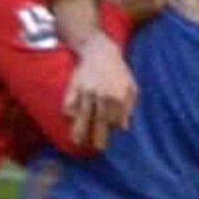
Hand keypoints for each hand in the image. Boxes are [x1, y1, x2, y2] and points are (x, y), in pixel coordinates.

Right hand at [64, 32, 136, 149]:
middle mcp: (102, 95)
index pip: (115, 119)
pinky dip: (68, 113)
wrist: (99, 50)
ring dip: (79, 130)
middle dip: (97, 136)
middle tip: (96, 149)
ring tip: (77, 142)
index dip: (112, 128)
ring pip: (83, 115)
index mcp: (118, 95)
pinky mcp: (74, 86)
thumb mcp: (131, 85)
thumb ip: (129, 106)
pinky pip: (69, 103)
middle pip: (100, 120)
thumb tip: (124, 127)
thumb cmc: (118, 70)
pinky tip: (69, 121)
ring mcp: (87, 91)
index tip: (110, 133)